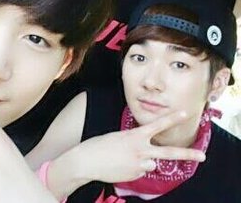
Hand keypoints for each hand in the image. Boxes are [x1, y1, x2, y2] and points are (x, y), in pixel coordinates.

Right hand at [49, 111, 205, 197]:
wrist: (87, 161)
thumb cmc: (100, 146)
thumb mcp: (118, 138)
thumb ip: (136, 146)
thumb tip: (150, 162)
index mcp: (135, 136)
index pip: (157, 125)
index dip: (172, 118)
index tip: (185, 113)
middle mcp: (140, 150)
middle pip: (168, 153)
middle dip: (187, 154)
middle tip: (202, 156)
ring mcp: (139, 165)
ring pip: (150, 164)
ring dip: (142, 161)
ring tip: (123, 159)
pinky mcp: (135, 176)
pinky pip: (140, 171)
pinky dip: (133, 169)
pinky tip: (120, 166)